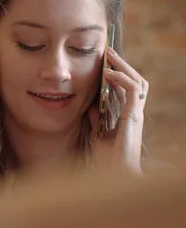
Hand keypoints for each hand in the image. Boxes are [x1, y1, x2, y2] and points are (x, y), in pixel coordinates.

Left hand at [88, 48, 148, 174]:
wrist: (114, 175)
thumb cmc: (108, 161)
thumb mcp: (98, 136)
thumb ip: (97, 120)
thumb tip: (91, 106)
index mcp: (127, 117)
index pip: (125, 90)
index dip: (116, 75)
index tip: (103, 64)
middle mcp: (134, 113)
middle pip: (134, 81)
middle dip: (122, 65)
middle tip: (107, 52)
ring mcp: (136, 114)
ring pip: (137, 81)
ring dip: (123, 66)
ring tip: (109, 56)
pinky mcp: (134, 116)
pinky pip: (133, 89)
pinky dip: (121, 78)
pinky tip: (107, 73)